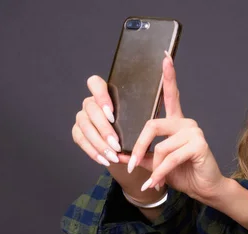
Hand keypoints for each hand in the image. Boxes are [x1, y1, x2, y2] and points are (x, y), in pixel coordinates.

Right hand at [71, 71, 156, 201]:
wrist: (140, 154)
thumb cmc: (151, 131)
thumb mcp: (163, 113)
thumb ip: (167, 91)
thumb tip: (168, 61)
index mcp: (108, 93)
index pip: (94, 83)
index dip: (100, 95)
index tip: (112, 113)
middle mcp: (93, 102)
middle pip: (89, 108)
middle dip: (103, 128)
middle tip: (117, 143)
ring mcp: (84, 117)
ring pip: (83, 126)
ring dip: (99, 143)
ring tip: (114, 155)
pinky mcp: (79, 133)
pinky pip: (80, 140)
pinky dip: (93, 151)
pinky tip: (105, 159)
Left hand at [126, 54, 225, 201]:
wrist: (204, 189)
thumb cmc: (183, 174)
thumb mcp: (157, 165)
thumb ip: (141, 156)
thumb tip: (118, 155)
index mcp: (176, 123)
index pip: (172, 95)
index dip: (169, 76)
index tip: (165, 57)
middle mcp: (186, 123)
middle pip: (152, 125)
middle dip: (138, 147)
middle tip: (131, 166)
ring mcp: (194, 132)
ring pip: (160, 147)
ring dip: (154, 168)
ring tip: (153, 182)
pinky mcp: (199, 144)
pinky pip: (170, 158)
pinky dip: (160, 173)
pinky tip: (157, 183)